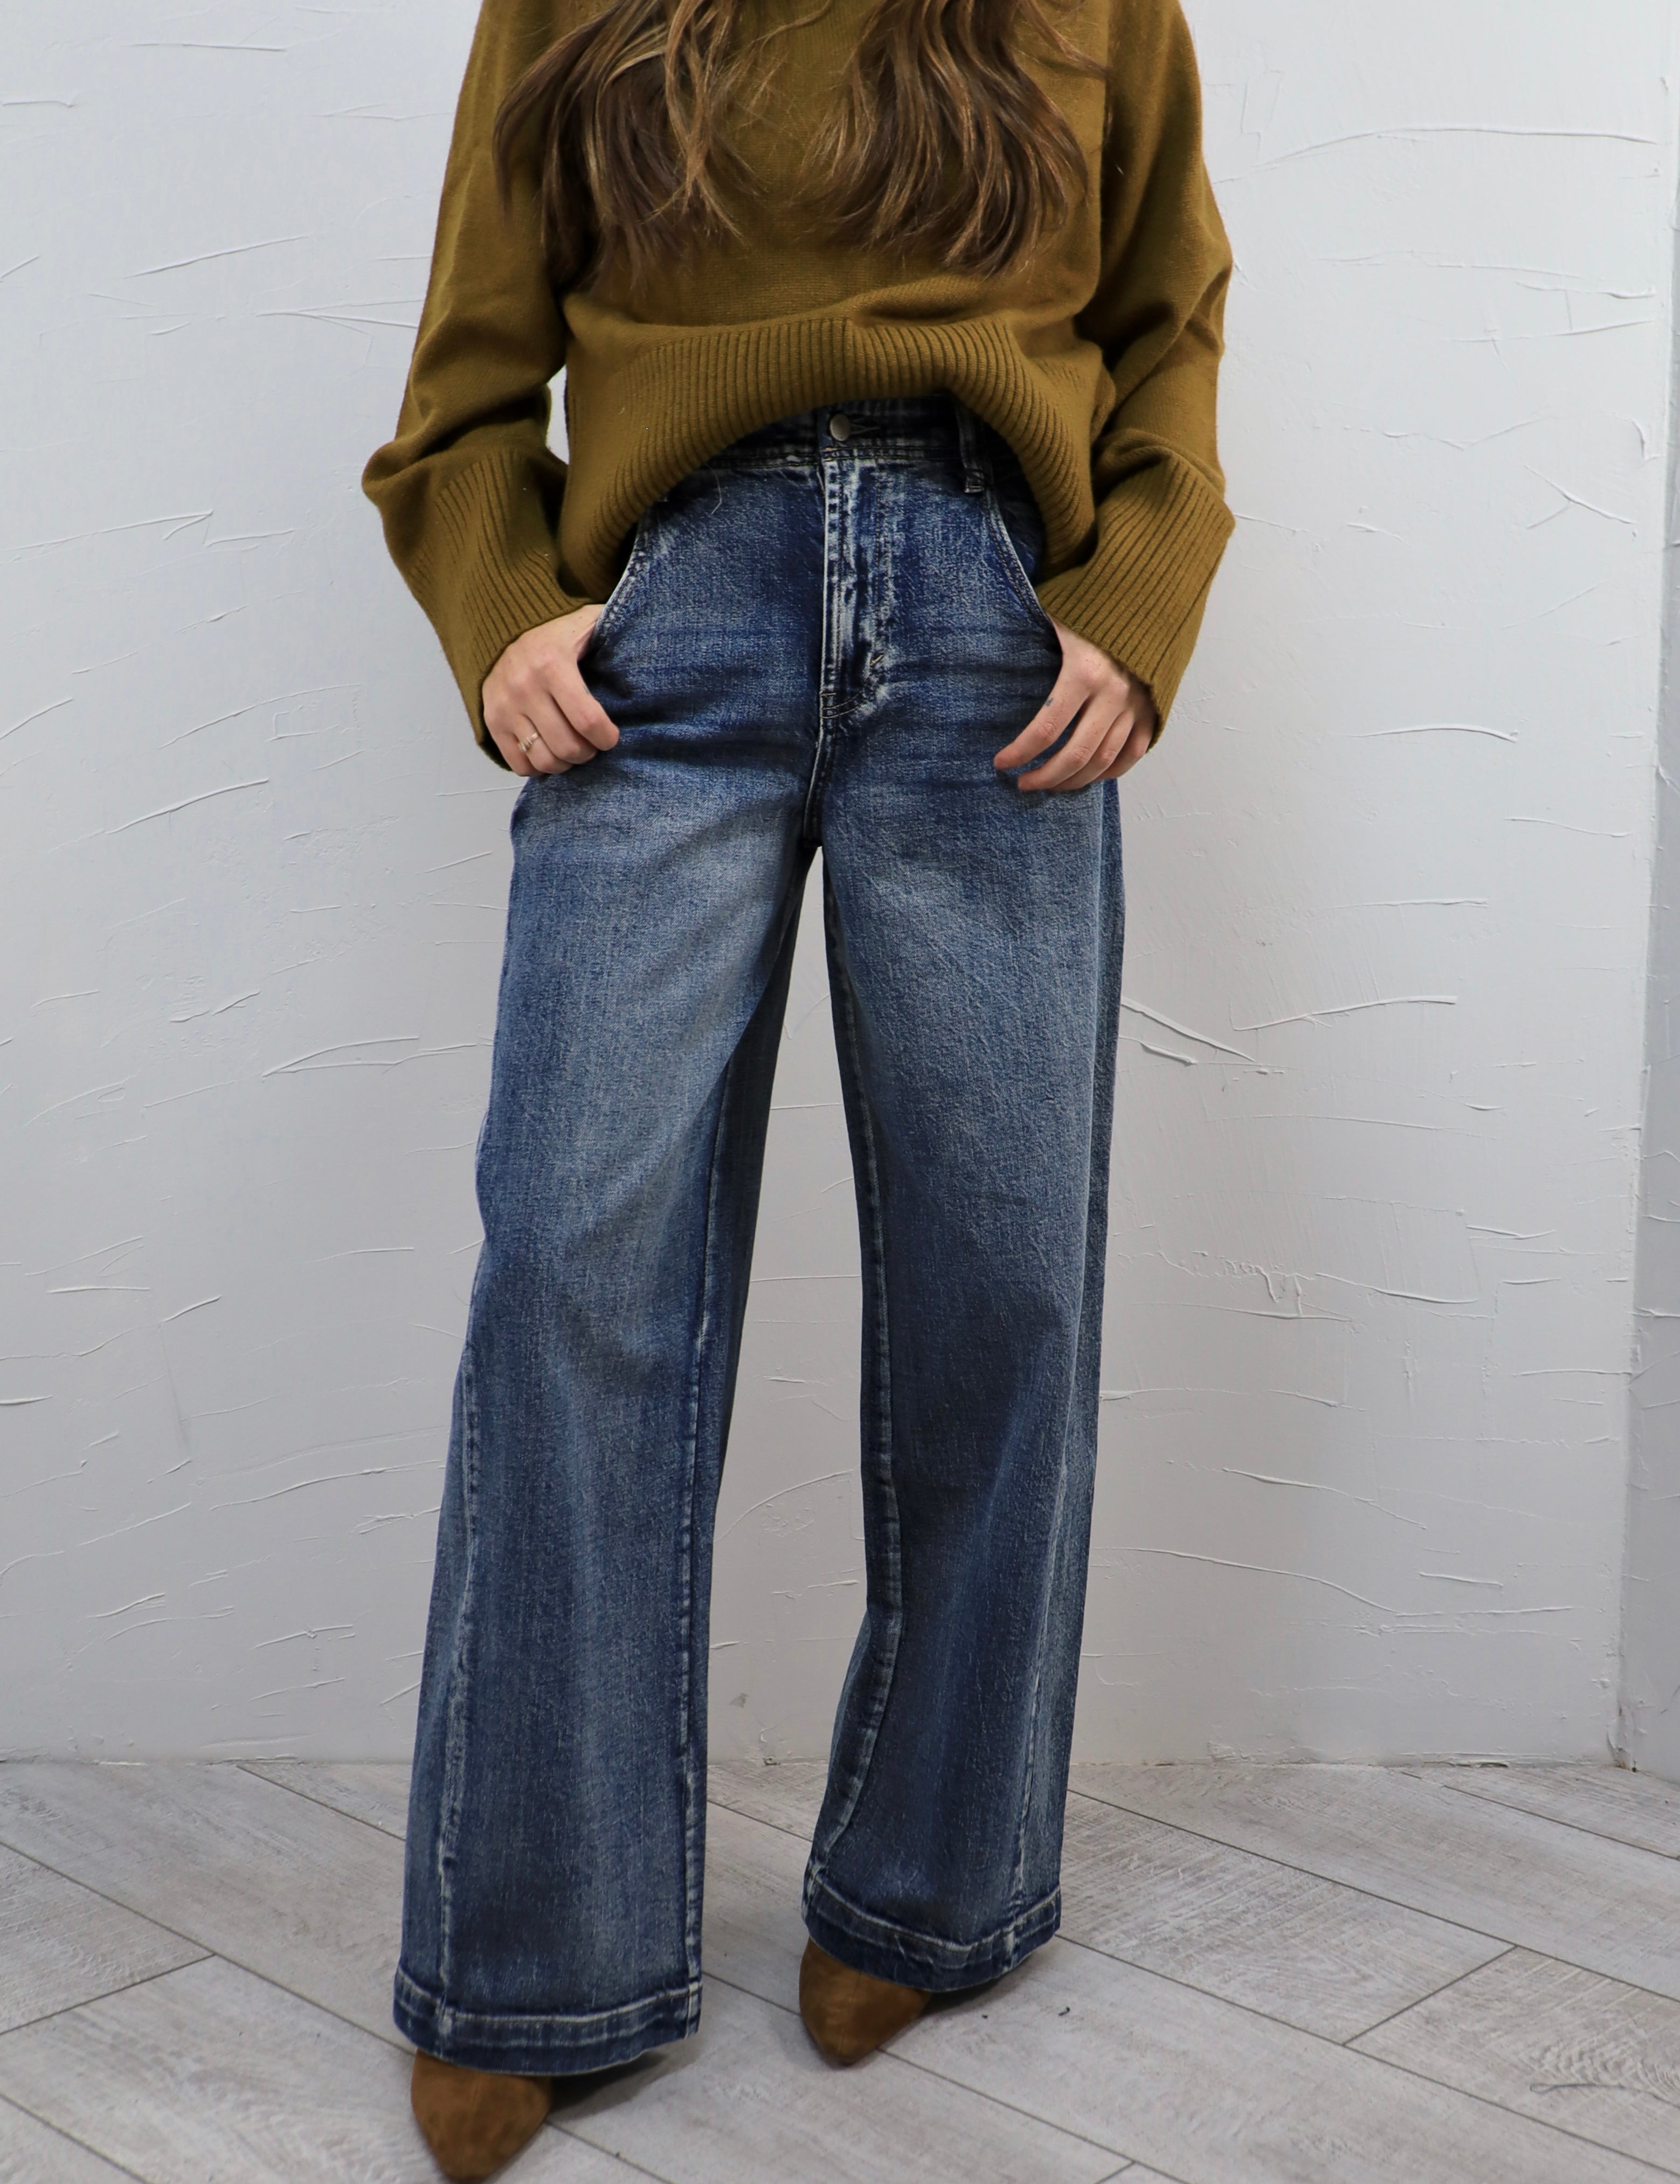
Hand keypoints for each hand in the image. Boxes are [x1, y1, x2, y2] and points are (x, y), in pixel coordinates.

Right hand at [483, 604, 617, 774]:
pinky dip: (538, 767)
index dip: (606, 737)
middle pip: (567, 747)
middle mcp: (524, 686)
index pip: (587, 720)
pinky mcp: (492, 720)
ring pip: (544, 760)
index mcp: (552, 663)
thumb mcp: (587, 623)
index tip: (611, 737)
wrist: (501, 628)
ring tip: (573, 751)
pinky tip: (550, 753)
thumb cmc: (555, 633)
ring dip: (565, 764)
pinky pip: (518, 763)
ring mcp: (505, 706)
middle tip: (593, 746)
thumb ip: (616, 630)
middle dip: (588, 754)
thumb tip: (658, 645)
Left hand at [993, 619, 1156, 790]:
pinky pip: (1132, 754)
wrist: (1148, 594)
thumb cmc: (1093, 604)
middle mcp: (1113, 694)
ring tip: (1051, 784)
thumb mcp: (1057, 617)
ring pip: (1103, 762)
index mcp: (1085, 671)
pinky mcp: (1151, 709)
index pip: (1046, 729)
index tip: (1001, 762)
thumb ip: (1028, 639)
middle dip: (1045, 777)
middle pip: (1076, 756)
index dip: (1020, 752)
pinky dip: (1109, 772)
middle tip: (1024, 783)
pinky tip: (1087, 776)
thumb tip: (979, 648)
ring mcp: (1136, 705)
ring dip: (1074, 781)